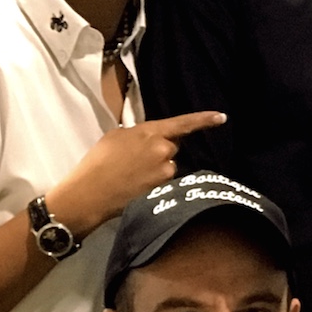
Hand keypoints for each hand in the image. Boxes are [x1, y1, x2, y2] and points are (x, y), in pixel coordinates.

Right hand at [45, 111, 224, 235]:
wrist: (90, 193)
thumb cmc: (97, 162)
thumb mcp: (115, 137)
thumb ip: (137, 134)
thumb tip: (148, 137)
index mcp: (150, 132)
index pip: (183, 124)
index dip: (204, 120)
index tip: (222, 117)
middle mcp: (162, 150)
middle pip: (173, 147)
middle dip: (161, 151)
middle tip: (137, 159)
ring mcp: (165, 171)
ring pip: (169, 166)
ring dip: (157, 168)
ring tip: (132, 175)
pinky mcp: (163, 189)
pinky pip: (164, 182)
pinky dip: (154, 182)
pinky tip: (135, 185)